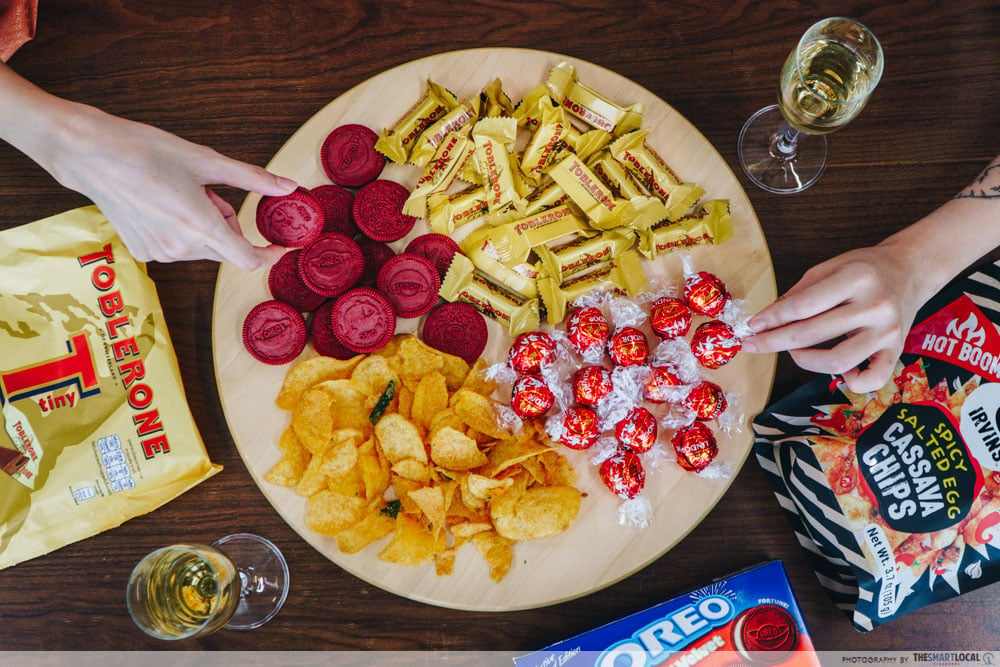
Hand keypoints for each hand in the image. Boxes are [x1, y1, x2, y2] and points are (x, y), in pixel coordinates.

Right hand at [40, 102, 295, 269]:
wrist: (91, 155)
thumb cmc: (146, 151)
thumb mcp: (207, 161)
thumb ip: (253, 179)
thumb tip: (289, 187)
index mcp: (201, 227)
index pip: (248, 259)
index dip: (267, 255)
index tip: (277, 246)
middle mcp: (181, 248)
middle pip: (226, 250)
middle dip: (228, 226)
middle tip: (209, 193)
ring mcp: (160, 254)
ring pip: (202, 248)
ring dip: (204, 227)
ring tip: (179, 195)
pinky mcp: (143, 253)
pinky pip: (178, 248)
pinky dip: (182, 232)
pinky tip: (162, 206)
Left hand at [741, 243, 926, 392]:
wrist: (911, 270)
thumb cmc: (866, 269)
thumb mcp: (829, 267)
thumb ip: (798, 294)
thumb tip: (766, 320)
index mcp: (856, 278)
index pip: (802, 305)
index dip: (772, 319)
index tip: (752, 326)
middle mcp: (875, 306)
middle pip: (812, 334)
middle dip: (775, 341)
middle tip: (755, 344)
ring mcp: (888, 331)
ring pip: (837, 361)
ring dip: (805, 360)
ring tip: (794, 350)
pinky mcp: (897, 351)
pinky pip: (872, 379)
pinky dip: (851, 382)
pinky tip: (840, 372)